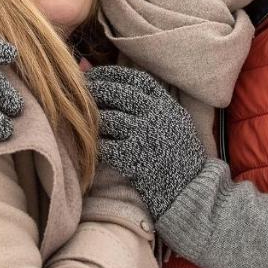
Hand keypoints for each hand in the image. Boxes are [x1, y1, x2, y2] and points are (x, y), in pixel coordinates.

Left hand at [86, 66, 205, 218]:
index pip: (135, 79)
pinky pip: (105, 145)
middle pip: (117, 93)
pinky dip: (95, 145)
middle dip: (95, 90)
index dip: (112, 74)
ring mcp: (145, 136)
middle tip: (78, 93)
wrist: (190, 193)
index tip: (95, 75)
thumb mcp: (175, 123)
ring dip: (91, 119)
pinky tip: (89, 146)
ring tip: (81, 121)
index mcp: (168, 106)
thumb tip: (125, 83)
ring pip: (108, 118)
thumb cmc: (179, 158)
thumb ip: (151, 103)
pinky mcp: (133, 158)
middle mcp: (157, 116)